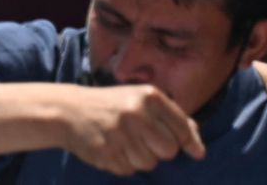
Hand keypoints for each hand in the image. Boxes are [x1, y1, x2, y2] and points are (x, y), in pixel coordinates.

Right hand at [52, 84, 207, 172]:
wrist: (68, 110)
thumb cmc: (113, 106)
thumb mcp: (141, 101)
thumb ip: (172, 118)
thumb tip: (198, 145)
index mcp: (149, 97)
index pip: (182, 129)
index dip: (189, 142)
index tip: (194, 151)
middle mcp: (136, 113)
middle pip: (169, 151)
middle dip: (159, 150)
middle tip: (143, 139)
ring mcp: (120, 133)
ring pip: (149, 163)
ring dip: (138, 158)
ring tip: (123, 142)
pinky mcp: (107, 151)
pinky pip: (128, 170)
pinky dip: (122, 164)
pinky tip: (111, 148)